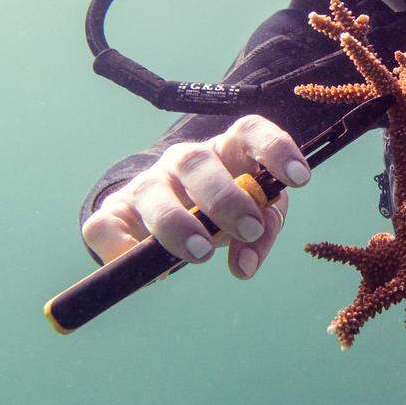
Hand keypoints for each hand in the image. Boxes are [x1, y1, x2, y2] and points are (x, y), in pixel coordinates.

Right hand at [81, 116, 310, 278]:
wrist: (170, 218)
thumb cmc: (226, 212)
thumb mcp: (255, 217)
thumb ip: (261, 233)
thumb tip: (245, 264)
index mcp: (229, 150)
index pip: (250, 132)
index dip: (276, 148)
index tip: (300, 178)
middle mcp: (185, 160)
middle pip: (199, 163)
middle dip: (226, 197)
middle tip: (248, 228)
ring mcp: (148, 183)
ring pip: (154, 192)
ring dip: (179, 224)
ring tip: (202, 254)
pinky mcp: (114, 212)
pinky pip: (105, 226)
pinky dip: (121, 249)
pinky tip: (150, 273)